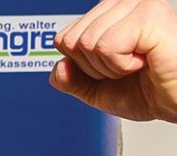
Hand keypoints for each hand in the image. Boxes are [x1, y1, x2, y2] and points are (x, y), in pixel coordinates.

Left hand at [52, 0, 176, 121]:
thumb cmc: (153, 90)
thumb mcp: (98, 89)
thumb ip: (71, 79)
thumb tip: (58, 67)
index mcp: (111, 12)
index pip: (64, 38)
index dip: (83, 65)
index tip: (115, 67)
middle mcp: (123, 2)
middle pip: (71, 41)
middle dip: (95, 68)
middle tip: (129, 68)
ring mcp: (137, 4)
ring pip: (86, 43)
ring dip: (110, 68)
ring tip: (140, 64)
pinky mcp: (147, 15)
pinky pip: (105, 46)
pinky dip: (121, 66)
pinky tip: (146, 61)